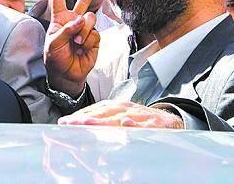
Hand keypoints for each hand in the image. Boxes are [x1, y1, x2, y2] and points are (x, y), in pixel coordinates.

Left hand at [44, 0, 102, 95]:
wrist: (67, 74)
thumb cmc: (55, 58)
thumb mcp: (53, 43)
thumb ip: (66, 30)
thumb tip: (82, 20)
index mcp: (60, 19)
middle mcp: (74, 20)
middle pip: (84, 0)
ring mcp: (85, 28)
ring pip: (90, 19)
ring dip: (83, 31)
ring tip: (76, 42)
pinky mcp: (95, 38)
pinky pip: (95, 33)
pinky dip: (88, 41)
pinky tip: (83, 48)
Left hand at [58, 100, 183, 128]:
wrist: (170, 120)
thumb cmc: (140, 121)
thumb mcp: (119, 119)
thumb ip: (102, 123)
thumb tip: (80, 127)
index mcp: (115, 107)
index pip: (93, 111)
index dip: (78, 116)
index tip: (63, 122)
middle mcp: (125, 109)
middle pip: (102, 113)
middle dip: (84, 119)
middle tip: (69, 123)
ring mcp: (139, 115)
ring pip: (119, 118)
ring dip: (103, 121)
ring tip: (87, 124)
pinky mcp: (154, 124)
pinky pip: (144, 125)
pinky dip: (135, 125)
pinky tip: (126, 126)